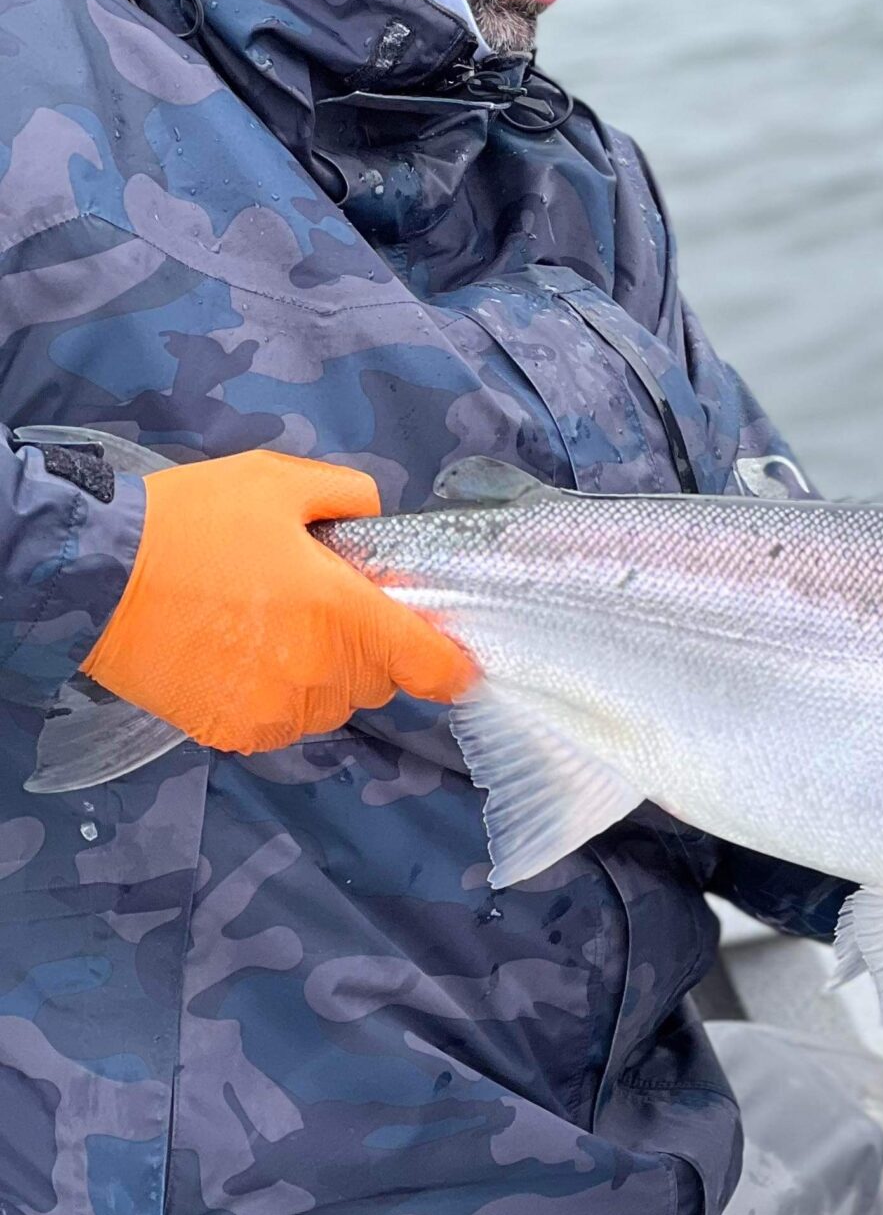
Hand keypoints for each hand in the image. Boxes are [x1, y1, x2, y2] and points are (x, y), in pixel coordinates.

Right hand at [83, 451, 474, 751]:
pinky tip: (236, 656)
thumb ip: (347, 495)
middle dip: (363, 646)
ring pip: (329, 704)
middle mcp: (318, 674)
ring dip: (317, 674)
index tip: (456, 660)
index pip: (430, 666)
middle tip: (312, 603)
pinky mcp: (234, 733)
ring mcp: (275, 712)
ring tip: (265, 626)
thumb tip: (375, 518)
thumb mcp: (278, 481)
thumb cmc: (189, 523)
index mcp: (343, 615)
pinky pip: (281, 721)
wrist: (94, 578)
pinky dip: (273, 697)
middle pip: (377, 680)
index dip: (450, 664)